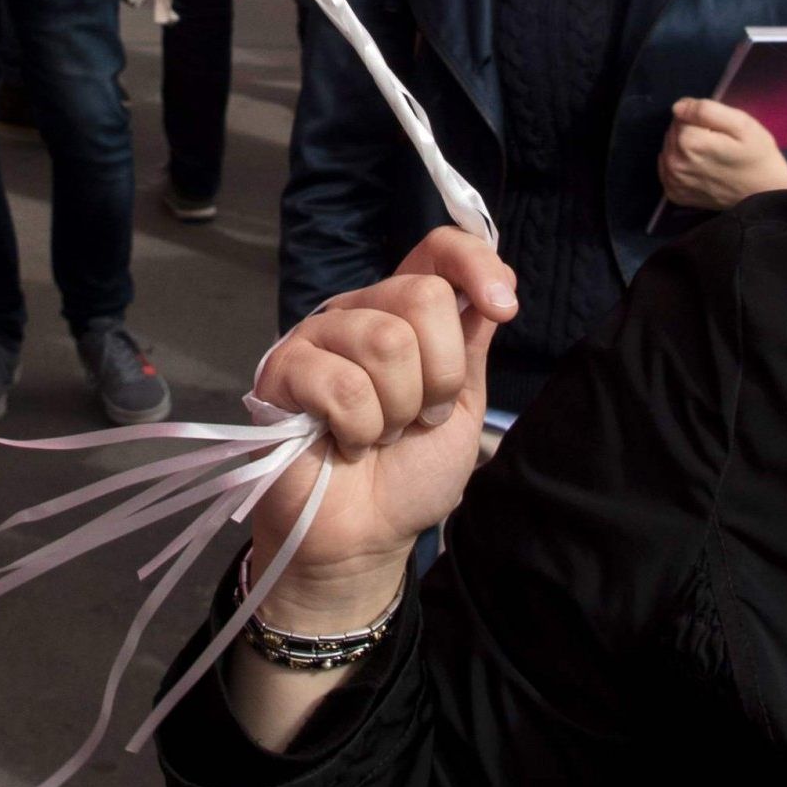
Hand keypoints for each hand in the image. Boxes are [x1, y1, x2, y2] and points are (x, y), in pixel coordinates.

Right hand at [244, 231, 516, 632]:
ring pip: (384, 341)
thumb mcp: (462, 408)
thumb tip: (492, 293)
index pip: (439, 248)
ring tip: (380, 434)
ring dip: (397, 410)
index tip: (503, 309)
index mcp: (406, 313)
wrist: (363, 537)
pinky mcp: (282, 371)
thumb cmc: (409, 474)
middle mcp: (361, 311)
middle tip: (418, 417)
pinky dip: (358, 430)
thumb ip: (471, 347)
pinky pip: (341, 384)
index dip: (476, 263)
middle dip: (439, 375)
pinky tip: (344, 444)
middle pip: (420, 296)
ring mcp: (318, 337)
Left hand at [659, 97, 786, 211]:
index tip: (720, 130)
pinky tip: (698, 168)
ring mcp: (673, 181)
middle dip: (692, 131)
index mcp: (689, 141)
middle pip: (674, 131)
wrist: (765, 197)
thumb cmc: (758, 156)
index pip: (682, 113)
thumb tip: (678, 108)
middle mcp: (675, 162)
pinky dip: (679, 165)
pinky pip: (666, 169)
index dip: (701, 118)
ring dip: (684, 148)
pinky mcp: (675, 195)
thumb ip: (707, 110)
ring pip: (669, 148)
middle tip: (718, 143)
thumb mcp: (742, 124)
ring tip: (711, 156)